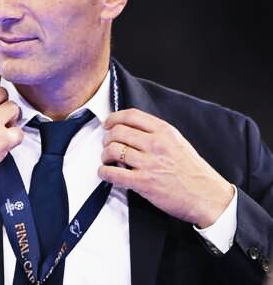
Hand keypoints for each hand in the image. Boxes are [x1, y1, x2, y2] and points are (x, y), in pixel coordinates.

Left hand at [98, 108, 233, 227]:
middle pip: (118, 131)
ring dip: (105, 155)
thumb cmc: (193, 171)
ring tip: (107, 160)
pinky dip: (104, 172)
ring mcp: (150, 163)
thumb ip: (156, 133)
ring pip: (113, 150)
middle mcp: (156, 144)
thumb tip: (131, 129)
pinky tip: (105, 173)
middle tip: (107, 145)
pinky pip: (113, 174)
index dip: (114, 118)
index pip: (131, 115)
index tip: (108, 123)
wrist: (208, 197)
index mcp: (165, 132)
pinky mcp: (144, 183)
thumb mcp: (178, 143)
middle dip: (107, 138)